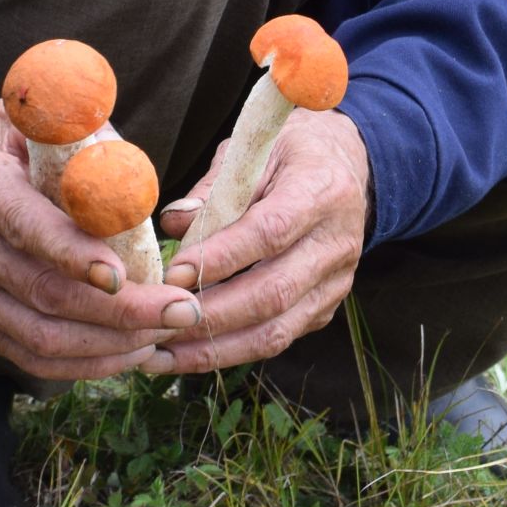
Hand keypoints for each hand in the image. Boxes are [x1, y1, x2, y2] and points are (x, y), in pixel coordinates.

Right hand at [0, 102, 196, 383]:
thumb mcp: (2, 117)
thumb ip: (64, 127)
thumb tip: (126, 153)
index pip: (28, 230)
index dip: (76, 255)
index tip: (122, 273)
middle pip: (49, 296)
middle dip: (124, 312)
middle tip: (183, 310)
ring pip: (44, 339)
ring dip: (112, 346)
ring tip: (168, 335)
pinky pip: (32, 358)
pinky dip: (84, 365)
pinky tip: (129, 355)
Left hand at [154, 111, 370, 373]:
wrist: (346, 168)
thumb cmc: (287, 156)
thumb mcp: (251, 151)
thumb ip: (212, 188)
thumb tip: (173, 223)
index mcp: (320, 191)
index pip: (271, 232)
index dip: (222, 257)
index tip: (174, 273)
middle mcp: (336, 243)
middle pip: (274, 292)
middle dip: (212, 314)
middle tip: (160, 322)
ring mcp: (335, 283)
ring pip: (276, 330)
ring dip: (215, 348)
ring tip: (162, 355)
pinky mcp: (324, 308)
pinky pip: (277, 339)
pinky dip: (230, 351)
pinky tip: (188, 353)